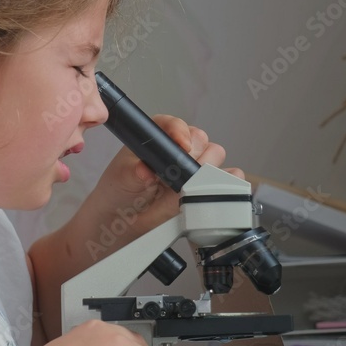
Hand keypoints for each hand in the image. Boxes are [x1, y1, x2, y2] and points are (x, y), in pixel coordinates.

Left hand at [89, 115, 243, 240]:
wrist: (122, 220)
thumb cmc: (119, 191)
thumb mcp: (121, 180)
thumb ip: (134, 173)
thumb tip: (145, 171)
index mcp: (156, 136)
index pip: (173, 125)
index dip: (179, 133)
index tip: (181, 146)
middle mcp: (177, 147)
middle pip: (200, 139)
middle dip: (193, 155)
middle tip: (178, 174)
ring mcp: (192, 166)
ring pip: (214, 156)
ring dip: (206, 170)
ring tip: (186, 187)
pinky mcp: (204, 185)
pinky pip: (226, 177)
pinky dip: (226, 181)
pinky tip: (211, 189)